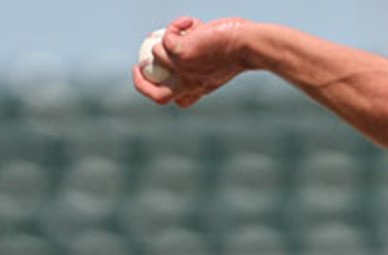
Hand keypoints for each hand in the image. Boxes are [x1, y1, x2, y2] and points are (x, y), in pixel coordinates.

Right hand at [133, 17, 254, 107]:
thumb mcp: (220, 60)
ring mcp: (184, 69)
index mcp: (199, 87)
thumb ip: (202, 58)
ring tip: (187, 29)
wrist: (249, 45)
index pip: (178, 100)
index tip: (166, 75)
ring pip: (156, 57)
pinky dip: (173, 26)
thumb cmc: (240, 49)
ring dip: (163, 38)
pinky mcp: (181, 53)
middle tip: (139, 66)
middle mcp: (190, 82)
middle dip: (141, 84)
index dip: (167, 90)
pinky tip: (188, 22)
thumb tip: (187, 38)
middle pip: (157, 97)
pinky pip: (164, 38)